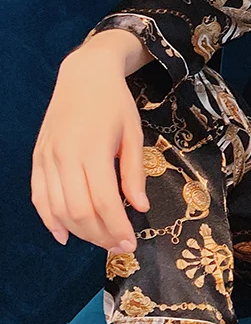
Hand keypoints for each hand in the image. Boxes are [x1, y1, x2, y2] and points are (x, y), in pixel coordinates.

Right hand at [30, 49, 149, 253]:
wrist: (84, 76)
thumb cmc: (115, 104)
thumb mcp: (134, 134)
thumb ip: (134, 173)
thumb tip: (140, 207)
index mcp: (93, 150)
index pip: (103, 201)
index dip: (116, 228)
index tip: (131, 244)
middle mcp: (65, 157)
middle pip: (78, 211)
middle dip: (100, 235)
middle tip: (119, 247)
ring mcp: (47, 159)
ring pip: (57, 209)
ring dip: (78, 232)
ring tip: (100, 240)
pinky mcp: (37, 158)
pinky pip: (39, 197)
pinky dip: (49, 220)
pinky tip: (64, 235)